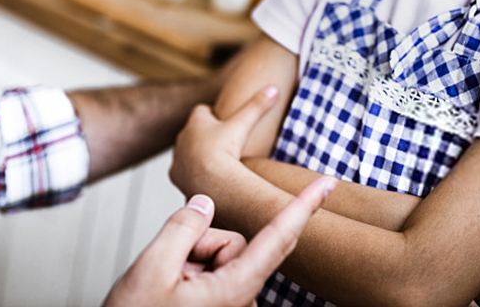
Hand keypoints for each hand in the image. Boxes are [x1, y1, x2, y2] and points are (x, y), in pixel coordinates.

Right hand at [102, 176, 336, 306]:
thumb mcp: (151, 269)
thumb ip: (182, 229)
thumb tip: (205, 203)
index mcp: (234, 289)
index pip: (278, 238)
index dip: (304, 206)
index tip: (328, 184)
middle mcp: (241, 297)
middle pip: (234, 241)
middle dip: (201, 244)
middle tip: (171, 269)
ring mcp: (230, 302)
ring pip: (217, 252)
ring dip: (189, 260)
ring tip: (164, 286)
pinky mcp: (219, 304)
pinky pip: (209, 268)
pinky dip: (188, 269)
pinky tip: (168, 290)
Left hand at [170, 85, 279, 198]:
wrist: (211, 182)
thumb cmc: (226, 150)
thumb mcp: (244, 124)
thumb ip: (258, 105)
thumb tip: (274, 89)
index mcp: (196, 121)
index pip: (202, 110)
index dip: (213, 114)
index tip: (224, 121)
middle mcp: (183, 137)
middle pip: (193, 131)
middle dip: (205, 135)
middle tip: (223, 143)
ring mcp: (178, 157)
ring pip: (188, 152)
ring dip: (198, 155)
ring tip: (216, 163)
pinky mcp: (176, 175)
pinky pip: (183, 171)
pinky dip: (193, 173)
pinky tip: (207, 178)